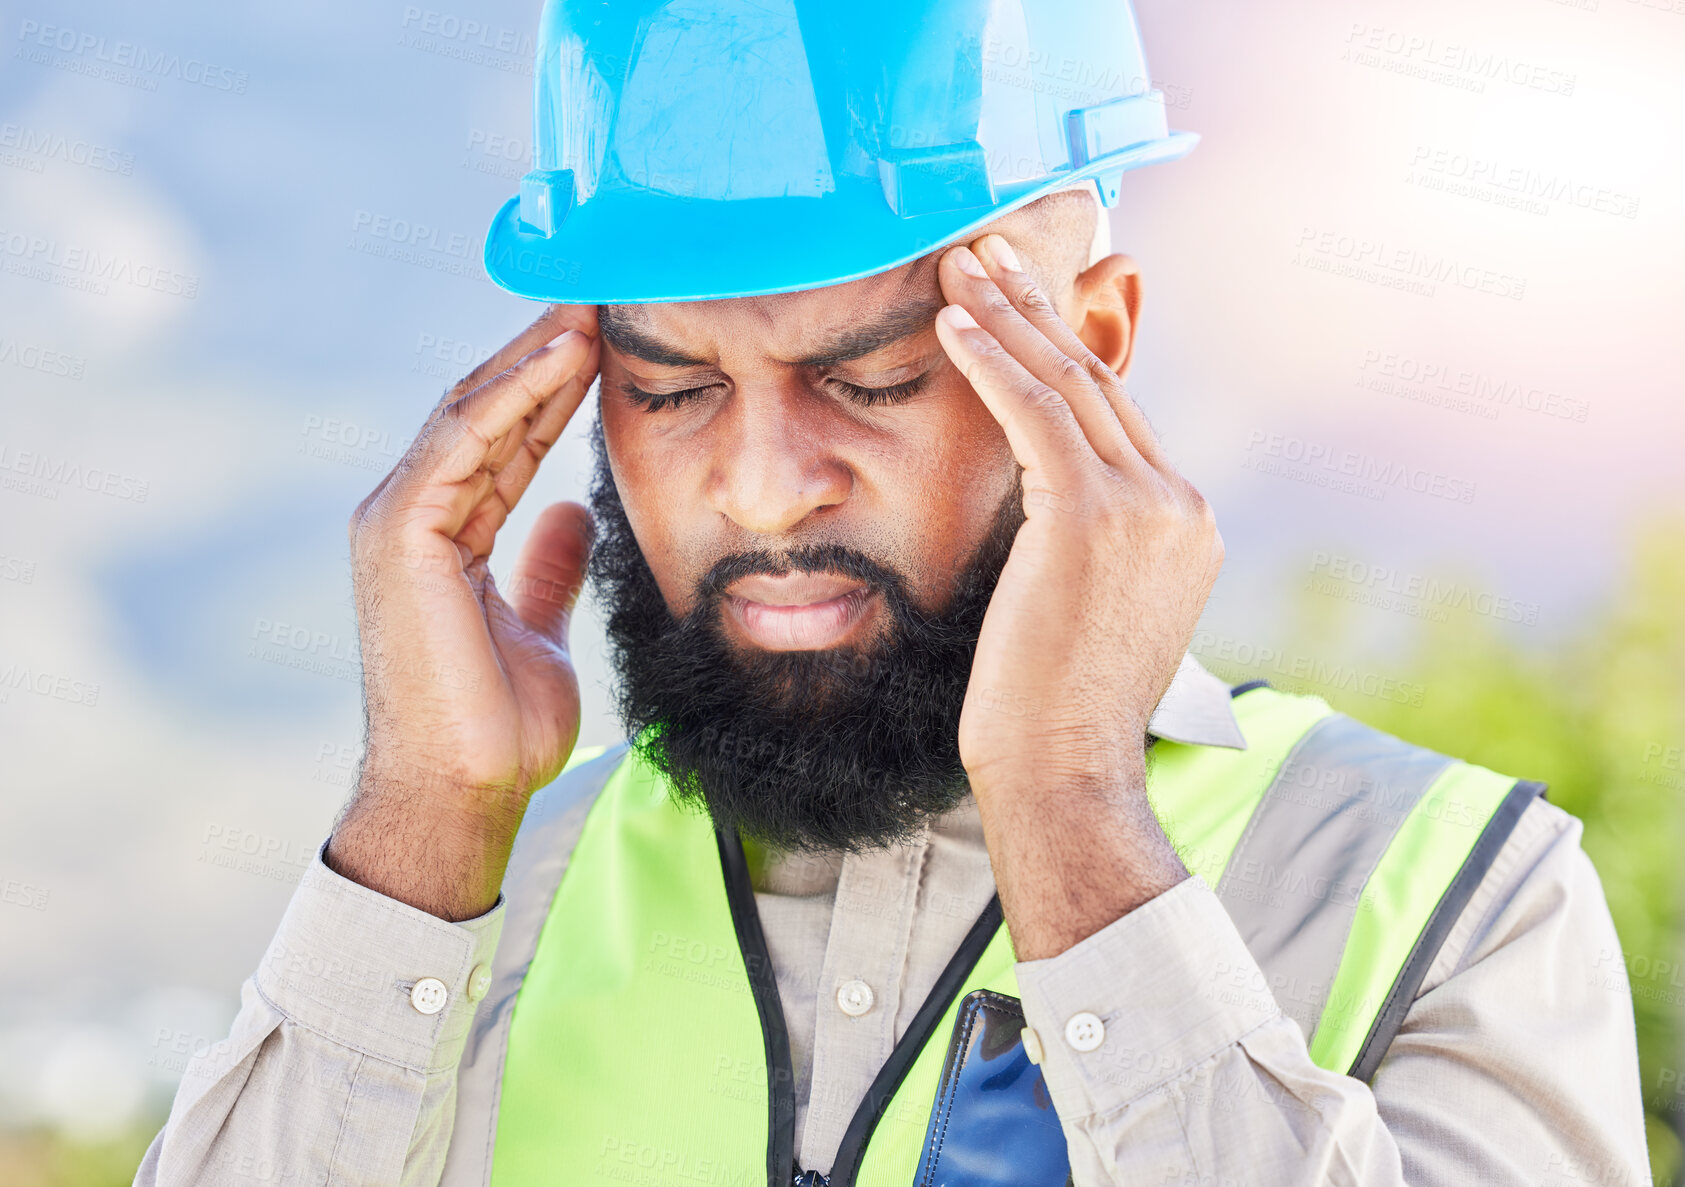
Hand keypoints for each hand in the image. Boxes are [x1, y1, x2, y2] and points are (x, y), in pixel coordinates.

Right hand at [330, 305, 599, 918]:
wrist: (462, 792)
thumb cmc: (497, 727)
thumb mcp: (539, 628)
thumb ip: (547, 567)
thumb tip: (574, 515)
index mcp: (442, 534)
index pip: (502, 440)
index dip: (553, 390)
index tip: (608, 344)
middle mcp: (412, 514)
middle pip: (483, 411)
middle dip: (544, 355)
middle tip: (603, 297)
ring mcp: (398, 520)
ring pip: (471, 412)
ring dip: (533, 358)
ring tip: (591, 306)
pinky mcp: (401, 532)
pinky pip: (463, 444)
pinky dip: (513, 396)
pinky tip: (562, 357)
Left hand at [934, 234, 1220, 953]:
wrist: (1064, 772)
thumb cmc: (1053, 707)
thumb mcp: (1088, 606)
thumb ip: (1088, 541)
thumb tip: (1044, 499)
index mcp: (1185, 525)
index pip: (1116, 416)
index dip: (1062, 351)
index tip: (1020, 305)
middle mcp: (1180, 504)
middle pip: (1099, 382)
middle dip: (1037, 310)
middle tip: (989, 253)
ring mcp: (1147, 507)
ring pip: (1069, 383)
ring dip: (1009, 315)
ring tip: (961, 266)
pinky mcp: (1094, 515)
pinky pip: (1036, 412)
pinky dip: (992, 360)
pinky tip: (953, 322)